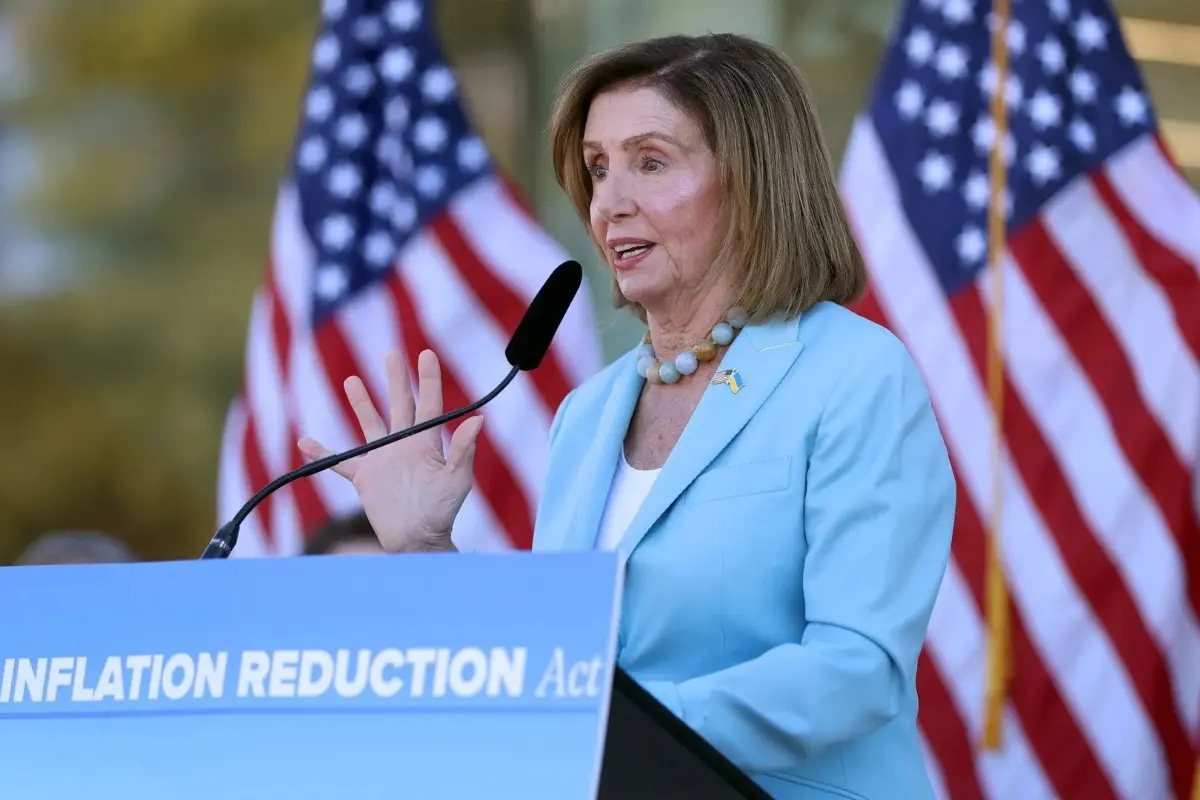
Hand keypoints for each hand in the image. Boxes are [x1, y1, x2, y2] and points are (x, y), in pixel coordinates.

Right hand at [297, 349, 482, 552]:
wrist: (418, 540)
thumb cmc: (443, 511)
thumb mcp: (457, 480)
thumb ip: (463, 450)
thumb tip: (477, 420)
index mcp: (427, 443)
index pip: (429, 404)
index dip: (428, 378)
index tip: (426, 353)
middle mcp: (404, 445)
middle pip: (400, 405)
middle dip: (396, 379)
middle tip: (392, 353)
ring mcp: (383, 459)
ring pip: (370, 424)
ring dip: (362, 403)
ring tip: (351, 380)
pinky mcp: (365, 477)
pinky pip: (340, 462)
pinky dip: (322, 454)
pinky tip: (306, 442)